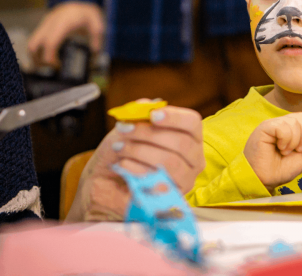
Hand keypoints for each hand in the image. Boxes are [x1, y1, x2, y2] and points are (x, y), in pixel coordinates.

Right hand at [28, 1, 104, 66]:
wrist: (78, 1)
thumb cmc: (87, 15)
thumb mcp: (96, 25)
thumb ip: (96, 38)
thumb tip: (95, 52)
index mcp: (63, 23)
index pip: (50, 43)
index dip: (49, 57)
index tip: (57, 66)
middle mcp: (49, 24)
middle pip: (33, 45)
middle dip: (37, 60)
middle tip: (50, 68)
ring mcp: (44, 25)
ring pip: (31, 44)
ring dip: (35, 58)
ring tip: (49, 66)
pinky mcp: (42, 28)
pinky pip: (34, 42)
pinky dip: (38, 53)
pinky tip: (49, 59)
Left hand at [65, 107, 204, 221]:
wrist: (107, 181)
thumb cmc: (125, 151)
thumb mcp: (130, 128)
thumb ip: (140, 115)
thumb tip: (146, 104)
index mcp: (190, 137)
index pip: (192, 123)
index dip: (174, 117)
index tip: (152, 115)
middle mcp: (194, 158)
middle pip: (181, 143)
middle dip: (149, 134)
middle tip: (125, 129)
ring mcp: (186, 179)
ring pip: (170, 162)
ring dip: (141, 151)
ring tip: (120, 147)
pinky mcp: (172, 197)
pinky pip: (159, 182)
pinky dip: (138, 170)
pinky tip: (123, 164)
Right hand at [244, 112, 301, 191]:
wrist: (261, 179)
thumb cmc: (277, 171)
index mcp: (290, 131)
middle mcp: (281, 125)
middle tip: (298, 150)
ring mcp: (273, 124)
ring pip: (295, 122)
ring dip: (295, 141)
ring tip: (285, 151)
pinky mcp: (265, 127)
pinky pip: (284, 126)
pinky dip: (286, 139)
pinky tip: (279, 148)